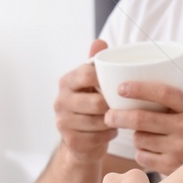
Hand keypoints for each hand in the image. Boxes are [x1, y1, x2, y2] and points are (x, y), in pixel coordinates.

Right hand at [53, 39, 115, 162]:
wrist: (80, 139)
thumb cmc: (90, 104)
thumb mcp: (92, 82)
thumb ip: (95, 62)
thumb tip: (99, 41)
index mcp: (66, 82)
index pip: (87, 75)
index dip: (106, 80)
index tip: (119, 84)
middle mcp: (61, 101)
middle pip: (97, 103)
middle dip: (113, 106)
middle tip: (122, 106)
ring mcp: (63, 122)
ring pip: (100, 122)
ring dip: (113, 121)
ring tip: (117, 118)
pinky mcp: (71, 141)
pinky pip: (100, 138)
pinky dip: (109, 135)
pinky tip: (109, 131)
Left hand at [104, 82, 182, 175]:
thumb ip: (179, 92)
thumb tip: (152, 70)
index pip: (162, 93)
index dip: (139, 88)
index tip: (121, 88)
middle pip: (142, 119)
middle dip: (119, 116)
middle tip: (108, 115)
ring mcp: (179, 149)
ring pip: (140, 139)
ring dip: (134, 136)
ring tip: (140, 134)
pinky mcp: (172, 167)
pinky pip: (142, 157)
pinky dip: (140, 153)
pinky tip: (149, 150)